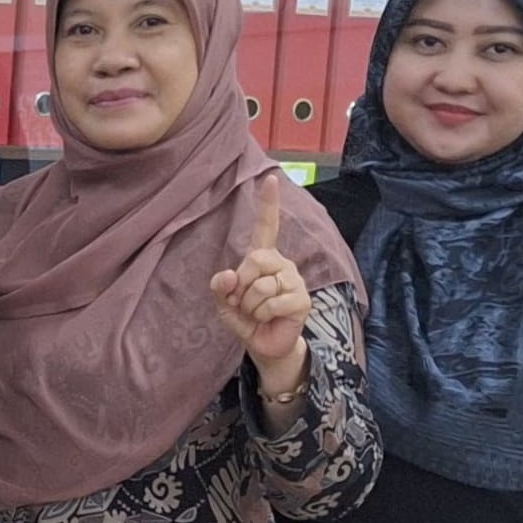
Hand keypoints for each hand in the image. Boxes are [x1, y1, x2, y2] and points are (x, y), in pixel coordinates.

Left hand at [211, 174, 312, 385]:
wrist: (264, 345)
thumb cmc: (245, 318)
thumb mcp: (224, 302)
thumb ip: (220, 287)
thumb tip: (227, 276)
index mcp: (263, 258)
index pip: (266, 226)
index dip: (269, 203)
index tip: (271, 178)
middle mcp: (282, 263)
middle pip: (255, 260)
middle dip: (241, 286)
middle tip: (244, 301)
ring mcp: (294, 280)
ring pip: (260, 286)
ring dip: (250, 305)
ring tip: (257, 312)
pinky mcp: (302, 300)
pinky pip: (271, 303)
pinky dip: (262, 315)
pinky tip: (269, 318)